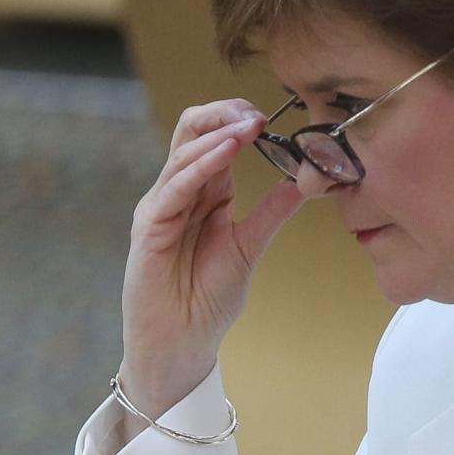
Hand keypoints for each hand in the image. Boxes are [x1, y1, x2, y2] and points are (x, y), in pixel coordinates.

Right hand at [118, 98, 305, 423]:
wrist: (182, 343)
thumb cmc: (207, 297)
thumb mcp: (250, 246)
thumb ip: (272, 212)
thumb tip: (304, 181)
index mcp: (204, 191)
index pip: (215, 137)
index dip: (240, 120)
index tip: (274, 116)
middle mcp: (179, 191)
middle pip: (191, 132)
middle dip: (225, 113)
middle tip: (260, 111)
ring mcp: (161, 207)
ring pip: (182, 153)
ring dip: (217, 135)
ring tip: (249, 125)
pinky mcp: (149, 228)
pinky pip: (172, 188)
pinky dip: (198, 166)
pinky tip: (224, 153)